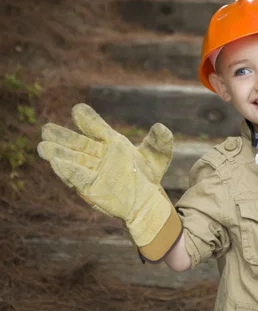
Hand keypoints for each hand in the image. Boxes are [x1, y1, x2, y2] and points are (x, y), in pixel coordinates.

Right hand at [37, 103, 174, 245]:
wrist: (146, 201)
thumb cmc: (148, 175)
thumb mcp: (158, 157)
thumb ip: (160, 142)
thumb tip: (161, 127)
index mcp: (113, 142)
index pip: (98, 129)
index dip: (88, 120)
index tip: (78, 110)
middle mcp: (98, 155)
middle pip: (78, 144)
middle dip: (63, 137)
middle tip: (47, 128)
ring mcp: (92, 171)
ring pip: (72, 160)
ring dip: (57, 154)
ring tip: (43, 146)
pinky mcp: (90, 188)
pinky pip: (77, 178)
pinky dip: (67, 172)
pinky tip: (55, 164)